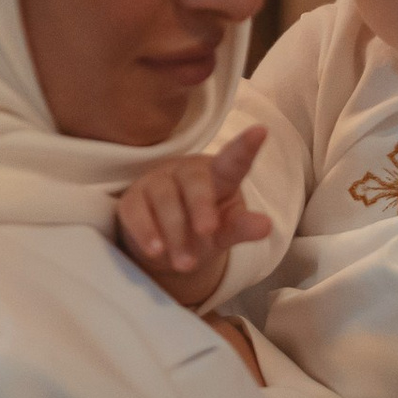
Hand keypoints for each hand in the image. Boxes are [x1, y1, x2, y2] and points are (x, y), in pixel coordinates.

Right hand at [114, 127, 272, 308]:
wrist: (164, 245)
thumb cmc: (202, 228)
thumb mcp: (225, 232)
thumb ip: (242, 227)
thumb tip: (266, 226)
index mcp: (217, 175)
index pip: (232, 161)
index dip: (245, 147)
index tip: (260, 132)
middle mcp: (185, 172)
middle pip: (194, 181)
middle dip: (201, 206)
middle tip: (208, 232)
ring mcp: (156, 182)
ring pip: (164, 200)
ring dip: (175, 234)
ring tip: (185, 264)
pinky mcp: (131, 200)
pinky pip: (135, 211)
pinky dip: (145, 231)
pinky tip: (155, 251)